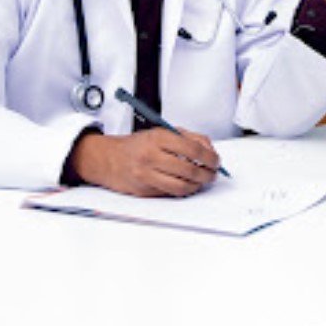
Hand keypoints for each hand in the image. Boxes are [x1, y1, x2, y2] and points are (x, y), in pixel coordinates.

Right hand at [70, 127, 221, 196]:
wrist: (109, 159)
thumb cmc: (137, 145)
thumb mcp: (161, 132)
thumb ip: (188, 137)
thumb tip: (209, 150)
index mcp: (158, 138)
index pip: (193, 149)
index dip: (209, 157)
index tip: (216, 160)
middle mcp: (151, 157)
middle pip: (189, 170)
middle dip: (207, 174)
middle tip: (212, 173)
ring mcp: (147, 175)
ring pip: (182, 187)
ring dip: (197, 185)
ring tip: (202, 181)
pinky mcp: (145, 191)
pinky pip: (171, 193)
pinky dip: (183, 190)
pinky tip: (187, 185)